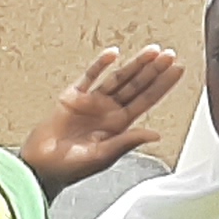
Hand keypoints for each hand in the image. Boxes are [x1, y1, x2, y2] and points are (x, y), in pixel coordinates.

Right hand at [18, 44, 183, 191]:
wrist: (41, 166)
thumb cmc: (69, 168)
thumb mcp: (103, 156)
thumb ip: (128, 141)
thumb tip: (154, 134)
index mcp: (118, 126)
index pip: (146, 101)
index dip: (162, 85)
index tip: (177, 70)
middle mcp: (107, 111)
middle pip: (136, 86)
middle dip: (153, 70)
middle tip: (169, 55)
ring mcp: (91, 102)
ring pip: (117, 78)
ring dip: (134, 64)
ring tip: (151, 51)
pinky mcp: (73, 97)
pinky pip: (89, 77)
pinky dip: (100, 65)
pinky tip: (113, 55)